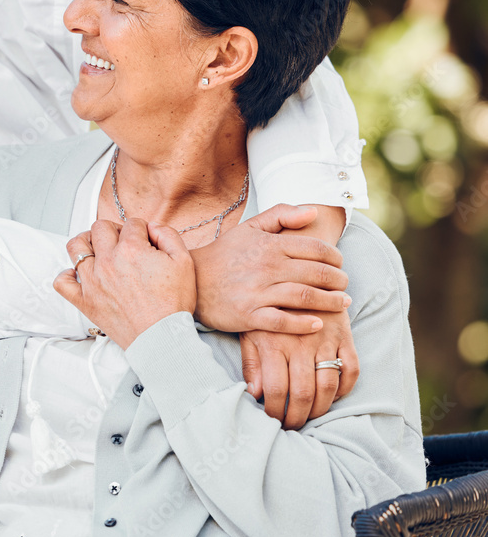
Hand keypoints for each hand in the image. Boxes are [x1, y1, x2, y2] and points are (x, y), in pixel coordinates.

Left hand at [53, 219, 195, 348]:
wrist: (161, 338)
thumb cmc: (173, 304)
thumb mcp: (183, 262)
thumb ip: (168, 235)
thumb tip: (152, 227)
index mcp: (131, 249)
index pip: (131, 224)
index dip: (142, 229)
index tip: (146, 240)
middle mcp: (108, 261)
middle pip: (100, 228)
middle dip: (114, 230)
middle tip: (124, 242)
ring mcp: (92, 281)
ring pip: (76, 247)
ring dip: (87, 242)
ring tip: (98, 248)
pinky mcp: (85, 301)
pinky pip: (63, 282)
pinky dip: (67, 275)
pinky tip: (81, 275)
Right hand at [193, 204, 349, 334]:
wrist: (191, 279)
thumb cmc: (224, 254)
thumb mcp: (250, 227)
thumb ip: (282, 214)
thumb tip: (313, 212)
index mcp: (269, 245)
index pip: (316, 249)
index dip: (336, 257)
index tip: (340, 264)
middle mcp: (266, 267)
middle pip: (317, 274)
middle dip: (339, 281)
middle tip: (345, 285)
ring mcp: (257, 292)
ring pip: (305, 297)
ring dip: (330, 302)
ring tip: (343, 304)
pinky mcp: (249, 315)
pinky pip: (283, 321)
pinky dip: (304, 324)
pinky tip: (318, 324)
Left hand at [240, 310, 359, 428]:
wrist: (297, 273)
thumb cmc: (266, 307)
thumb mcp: (250, 330)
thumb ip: (251, 362)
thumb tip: (254, 394)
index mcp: (274, 343)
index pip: (276, 391)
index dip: (275, 412)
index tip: (272, 421)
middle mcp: (300, 343)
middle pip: (304, 394)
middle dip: (297, 417)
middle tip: (292, 426)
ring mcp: (325, 340)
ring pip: (328, 386)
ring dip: (321, 409)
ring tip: (311, 416)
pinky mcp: (344, 335)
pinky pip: (352, 370)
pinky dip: (345, 388)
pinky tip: (332, 394)